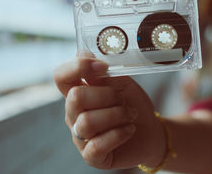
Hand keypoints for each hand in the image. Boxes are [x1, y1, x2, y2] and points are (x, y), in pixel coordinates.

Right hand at [53, 54, 165, 169]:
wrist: (151, 130)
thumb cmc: (132, 104)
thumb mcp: (123, 83)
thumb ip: (104, 72)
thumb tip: (84, 54)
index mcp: (78, 91)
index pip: (61, 76)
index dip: (78, 67)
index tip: (103, 67)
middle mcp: (74, 114)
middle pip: (75, 98)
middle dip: (107, 95)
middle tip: (123, 99)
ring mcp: (80, 136)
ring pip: (87, 122)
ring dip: (117, 115)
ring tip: (130, 114)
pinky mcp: (91, 156)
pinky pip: (96, 145)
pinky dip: (119, 134)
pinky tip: (129, 129)